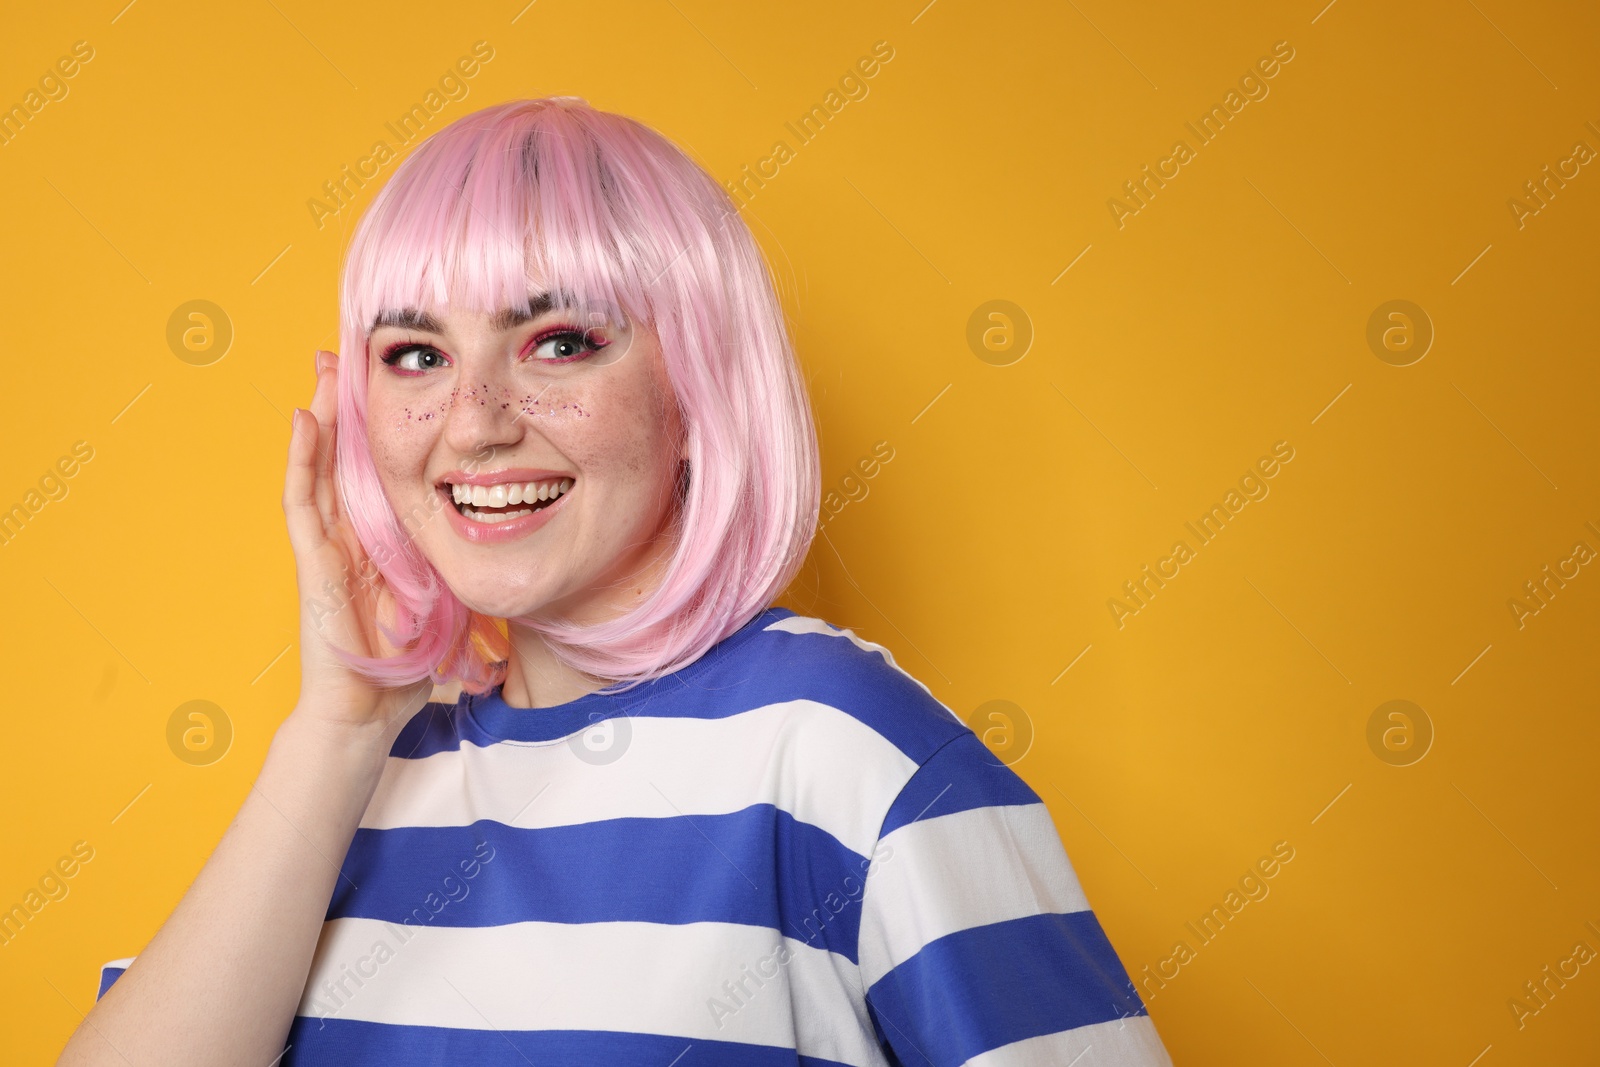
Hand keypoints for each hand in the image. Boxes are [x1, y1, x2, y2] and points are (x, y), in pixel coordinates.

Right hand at [282, 349, 432, 736]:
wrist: (368, 713)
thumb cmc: (410, 663)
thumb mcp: (452, 594)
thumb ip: (467, 559)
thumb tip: (515, 530)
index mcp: (384, 540)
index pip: (383, 471)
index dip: (387, 428)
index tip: (398, 382)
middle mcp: (352, 535)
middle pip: (347, 457)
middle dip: (347, 406)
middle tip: (348, 351)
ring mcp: (327, 546)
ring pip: (320, 467)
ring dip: (320, 416)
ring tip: (323, 366)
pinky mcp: (311, 563)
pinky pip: (301, 502)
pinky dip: (300, 461)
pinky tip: (301, 420)